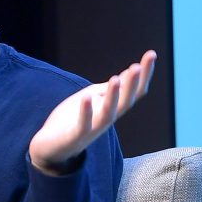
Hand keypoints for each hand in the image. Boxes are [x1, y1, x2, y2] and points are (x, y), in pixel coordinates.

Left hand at [28, 49, 156, 174]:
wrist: (49, 147)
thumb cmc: (71, 120)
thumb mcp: (93, 98)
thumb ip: (110, 89)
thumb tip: (131, 71)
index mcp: (112, 108)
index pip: (134, 91)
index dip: (144, 74)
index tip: (152, 54)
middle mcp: (106, 119)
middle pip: (125, 102)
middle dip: (132, 85)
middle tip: (138, 66)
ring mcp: (92, 129)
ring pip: (108, 114)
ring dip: (113, 97)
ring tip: (116, 79)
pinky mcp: (75, 136)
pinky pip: (83, 125)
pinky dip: (86, 112)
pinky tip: (86, 97)